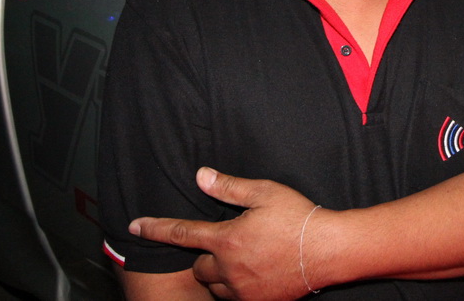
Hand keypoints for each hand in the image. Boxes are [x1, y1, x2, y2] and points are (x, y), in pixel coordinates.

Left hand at [130, 167, 322, 299]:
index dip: (155, 229)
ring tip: (243, 259)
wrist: (328, 250)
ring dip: (220, 274)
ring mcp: (243, 290)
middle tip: (227, 244)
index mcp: (227, 239)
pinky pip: (235, 298)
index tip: (135, 227)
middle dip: (205, 257)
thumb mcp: (264, 192)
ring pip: (215, 286)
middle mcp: (229, 268)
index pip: (181, 234)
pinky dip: (237, 287)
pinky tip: (255, 273)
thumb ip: (228, 186)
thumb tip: (200, 176)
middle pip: (198, 267)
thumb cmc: (298, 217)